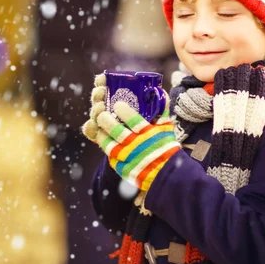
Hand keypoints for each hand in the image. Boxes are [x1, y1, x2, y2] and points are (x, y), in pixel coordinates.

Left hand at [82, 75, 179, 191]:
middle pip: (117, 131)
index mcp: (149, 134)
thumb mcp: (166, 127)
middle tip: (102, 112)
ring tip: (98, 125)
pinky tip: (102, 138)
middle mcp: (137, 146)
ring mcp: (128, 158)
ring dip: (101, 133)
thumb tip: (159, 90)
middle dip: (106, 120)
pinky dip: (105, 146)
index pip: (134, 120)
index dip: (124, 111)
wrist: (165, 172)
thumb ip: (162, 109)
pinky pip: (109, 156)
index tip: (118, 104)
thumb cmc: (165, 146)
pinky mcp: (121, 168)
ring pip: (108, 144)